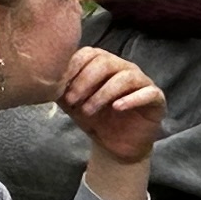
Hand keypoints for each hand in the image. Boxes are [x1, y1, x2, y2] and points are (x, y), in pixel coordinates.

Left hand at [56, 44, 168, 165]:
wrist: (115, 145)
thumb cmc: (94, 119)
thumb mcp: (72, 104)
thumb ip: (61, 89)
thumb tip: (44, 79)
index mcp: (103, 64)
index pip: (89, 54)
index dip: (73, 67)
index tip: (59, 87)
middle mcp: (124, 68)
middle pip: (106, 62)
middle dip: (85, 81)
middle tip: (72, 100)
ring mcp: (142, 82)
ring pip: (125, 77)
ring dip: (102, 93)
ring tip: (88, 110)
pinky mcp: (156, 99)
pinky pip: (147, 93)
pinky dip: (131, 99)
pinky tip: (116, 108)